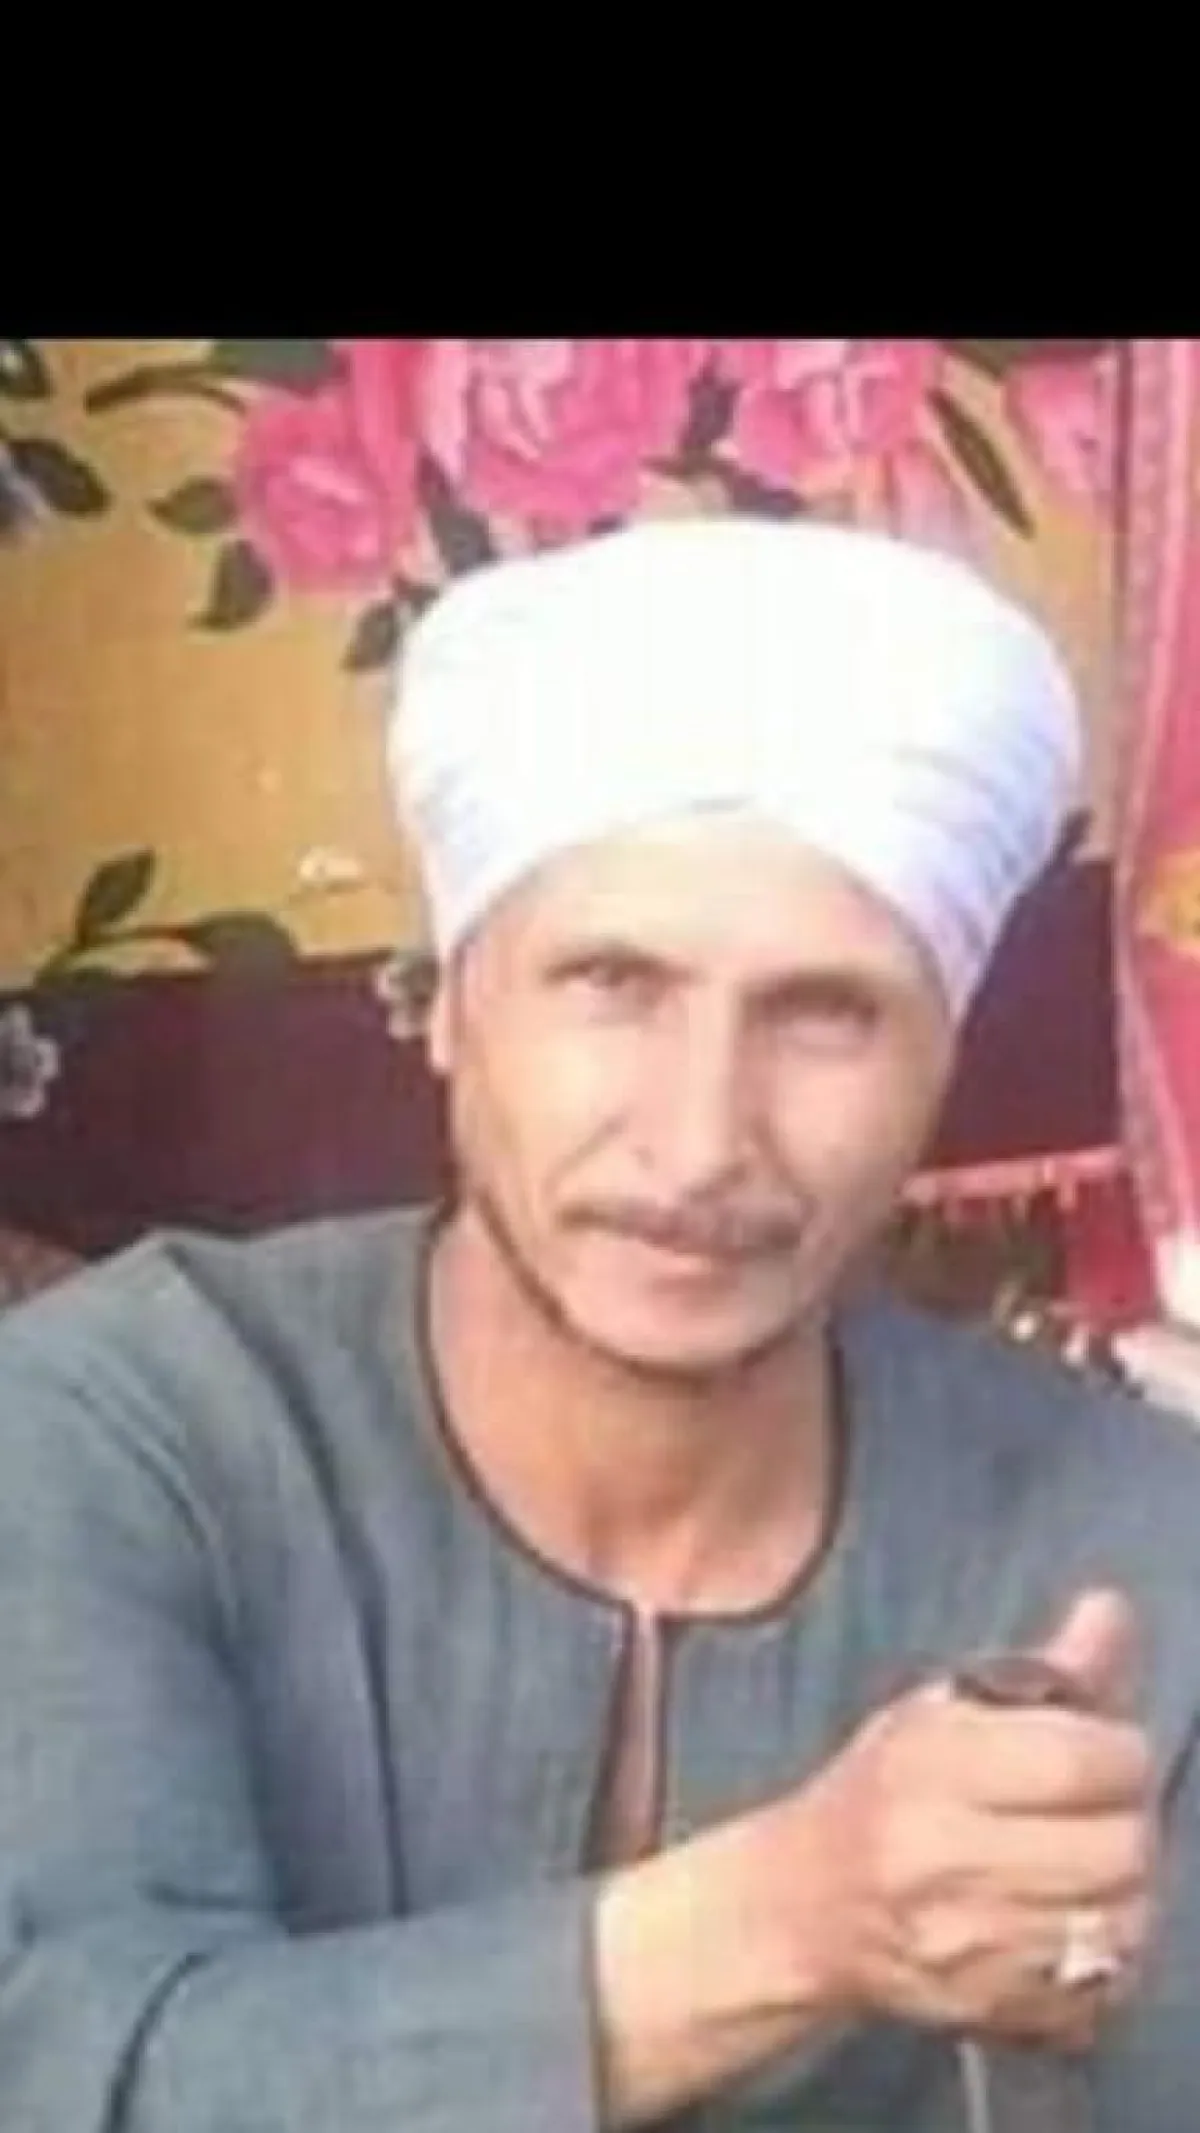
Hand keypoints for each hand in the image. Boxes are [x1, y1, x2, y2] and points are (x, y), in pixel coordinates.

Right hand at [754, 1589, 1156, 2049]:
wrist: (804, 1909)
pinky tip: (1071, 1918)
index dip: (1119, 1750)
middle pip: (1120, 1847)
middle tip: (1101, 1808)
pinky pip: (1106, 1986)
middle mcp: (945, 1859)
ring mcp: (970, 1946)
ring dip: (1125, 1887)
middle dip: (1129, 1819)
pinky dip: (1107, 1951)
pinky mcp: (993, 2009)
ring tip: (1089, 1862)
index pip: (1081, 1762)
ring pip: (1124, 1920)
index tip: (1106, 1748)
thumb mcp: (942, 1711)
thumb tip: (1112, 1608)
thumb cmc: (877, 1793)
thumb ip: (1045, 1672)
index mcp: (931, 1767)